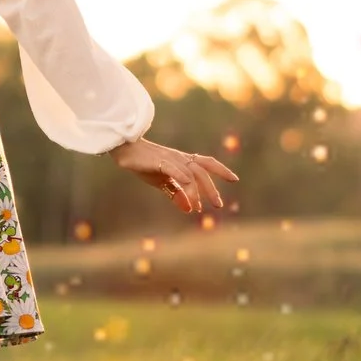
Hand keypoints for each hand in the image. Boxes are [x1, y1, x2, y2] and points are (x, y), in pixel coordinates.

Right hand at [110, 136, 239, 214]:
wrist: (126, 152)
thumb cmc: (145, 165)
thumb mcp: (163, 183)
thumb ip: (176, 194)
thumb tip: (190, 209)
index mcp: (183, 161)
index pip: (206, 163)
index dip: (221, 169)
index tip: (235, 179)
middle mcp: (180, 158)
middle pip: (202, 171)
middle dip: (211, 188)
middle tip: (218, 205)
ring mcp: (170, 159)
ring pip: (190, 173)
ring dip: (196, 190)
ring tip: (199, 207)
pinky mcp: (158, 161)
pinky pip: (173, 169)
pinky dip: (181, 178)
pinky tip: (186, 186)